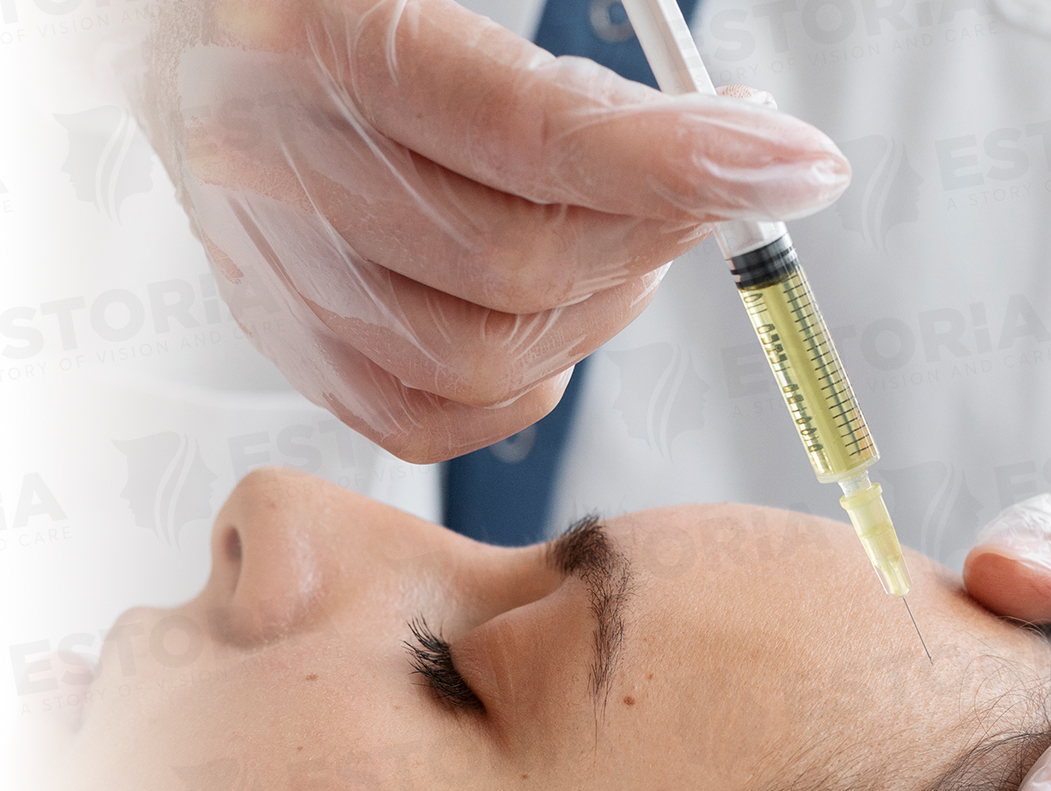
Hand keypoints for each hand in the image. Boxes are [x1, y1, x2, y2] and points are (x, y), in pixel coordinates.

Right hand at [138, 0, 848, 460]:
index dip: (682, 161)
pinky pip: (430, 419)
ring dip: (604, 309)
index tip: (797, 163)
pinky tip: (557, 318)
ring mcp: (276, 274)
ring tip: (637, 240)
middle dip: (658, 233)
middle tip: (720, 179)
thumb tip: (728, 133)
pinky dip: (526, 387)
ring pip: (486, 358)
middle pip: (521, 264)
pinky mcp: (289, 343)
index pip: (531, 135)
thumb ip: (567, 70)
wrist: (180, 28)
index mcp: (312, 40)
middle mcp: (275, 169)